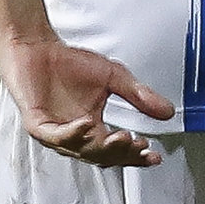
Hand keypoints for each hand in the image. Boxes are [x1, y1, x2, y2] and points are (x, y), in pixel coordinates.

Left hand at [0, 33, 174, 167]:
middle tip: (138, 146)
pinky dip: (73, 133)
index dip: (136, 156)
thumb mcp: (113, 78)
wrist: (37, 46)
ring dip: (102, 147)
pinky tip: (88, 125)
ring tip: (121, 138)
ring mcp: (55, 132)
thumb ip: (138, 95)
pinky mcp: (37, 124)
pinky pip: (56, 136)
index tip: (154, 155)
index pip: (116, 152)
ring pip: (81, 151)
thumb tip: (167, 112)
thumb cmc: (68, 62)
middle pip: (102, 157)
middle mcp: (74, 135)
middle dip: (122, 154)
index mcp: (93, 129)